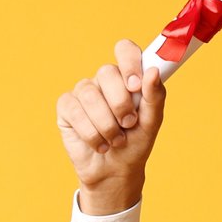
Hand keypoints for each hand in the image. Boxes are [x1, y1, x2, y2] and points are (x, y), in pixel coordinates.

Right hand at [55, 38, 166, 212]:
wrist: (115, 172)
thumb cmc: (135, 144)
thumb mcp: (152, 123)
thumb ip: (155, 96)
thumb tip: (153, 72)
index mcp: (127, 77)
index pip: (125, 50)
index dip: (129, 62)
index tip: (135, 85)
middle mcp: (104, 80)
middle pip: (107, 72)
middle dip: (120, 103)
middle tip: (128, 123)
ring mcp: (83, 92)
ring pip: (90, 95)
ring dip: (106, 124)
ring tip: (115, 140)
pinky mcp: (66, 107)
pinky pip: (74, 110)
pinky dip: (90, 132)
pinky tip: (99, 144)